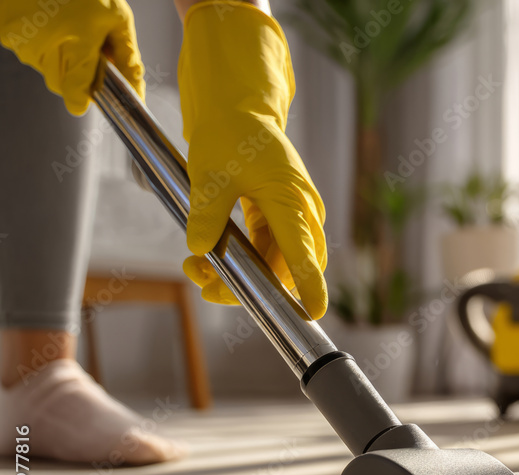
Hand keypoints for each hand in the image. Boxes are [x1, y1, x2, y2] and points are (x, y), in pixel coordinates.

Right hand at [0, 0, 143, 114]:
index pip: (75, 94)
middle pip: (63, 85)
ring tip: (66, 29)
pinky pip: (30, 53)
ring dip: (59, 59)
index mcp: (77, 43)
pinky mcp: (7, 35)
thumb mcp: (117, 18)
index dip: (83, 99)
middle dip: (76, 74)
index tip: (87, 97)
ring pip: (46, 70)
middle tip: (83, 46)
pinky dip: (41, 45)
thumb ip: (127, 59)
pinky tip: (48, 23)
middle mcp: (46, 47)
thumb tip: (136, 93)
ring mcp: (23, 42)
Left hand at [178, 1, 326, 319]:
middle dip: (254, 289)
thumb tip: (200, 248)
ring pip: (275, 263)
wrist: (237, 108)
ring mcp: (291, 215)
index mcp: (291, 200)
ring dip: (240, 274)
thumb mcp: (210, 171)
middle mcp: (300, 212)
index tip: (313, 313)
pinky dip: (240, 260)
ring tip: (196, 268)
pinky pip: (265, 250)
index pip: (305, 254)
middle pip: (290, 268)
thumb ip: (207, 212)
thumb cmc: (232, 132)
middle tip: (209, 288)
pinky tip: (206, 256)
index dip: (310, 288)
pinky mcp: (277, 215)